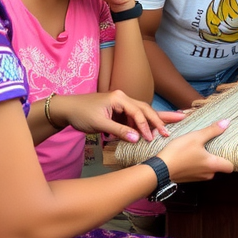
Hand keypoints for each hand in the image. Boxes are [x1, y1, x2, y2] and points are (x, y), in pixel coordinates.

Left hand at [49, 91, 183, 143]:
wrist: (66, 109)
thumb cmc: (81, 114)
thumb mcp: (99, 124)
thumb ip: (118, 131)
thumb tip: (137, 138)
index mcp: (119, 98)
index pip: (138, 112)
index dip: (145, 126)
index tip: (151, 138)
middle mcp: (123, 98)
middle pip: (145, 109)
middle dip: (158, 120)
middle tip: (170, 130)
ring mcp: (121, 104)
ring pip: (141, 113)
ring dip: (152, 123)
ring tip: (166, 129)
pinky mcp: (118, 111)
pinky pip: (133, 118)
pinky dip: (141, 125)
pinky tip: (149, 131)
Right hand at [158, 119, 233, 181]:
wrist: (158, 169)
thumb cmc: (179, 152)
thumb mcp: (196, 137)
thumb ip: (212, 130)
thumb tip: (227, 122)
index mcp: (213, 165)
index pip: (230, 167)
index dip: (231, 159)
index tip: (228, 150)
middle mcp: (207, 174)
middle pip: (218, 167)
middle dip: (216, 157)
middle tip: (212, 145)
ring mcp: (197, 178)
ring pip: (207, 169)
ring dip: (205, 161)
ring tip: (199, 149)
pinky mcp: (187, 179)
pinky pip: (197, 171)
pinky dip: (195, 164)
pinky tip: (188, 155)